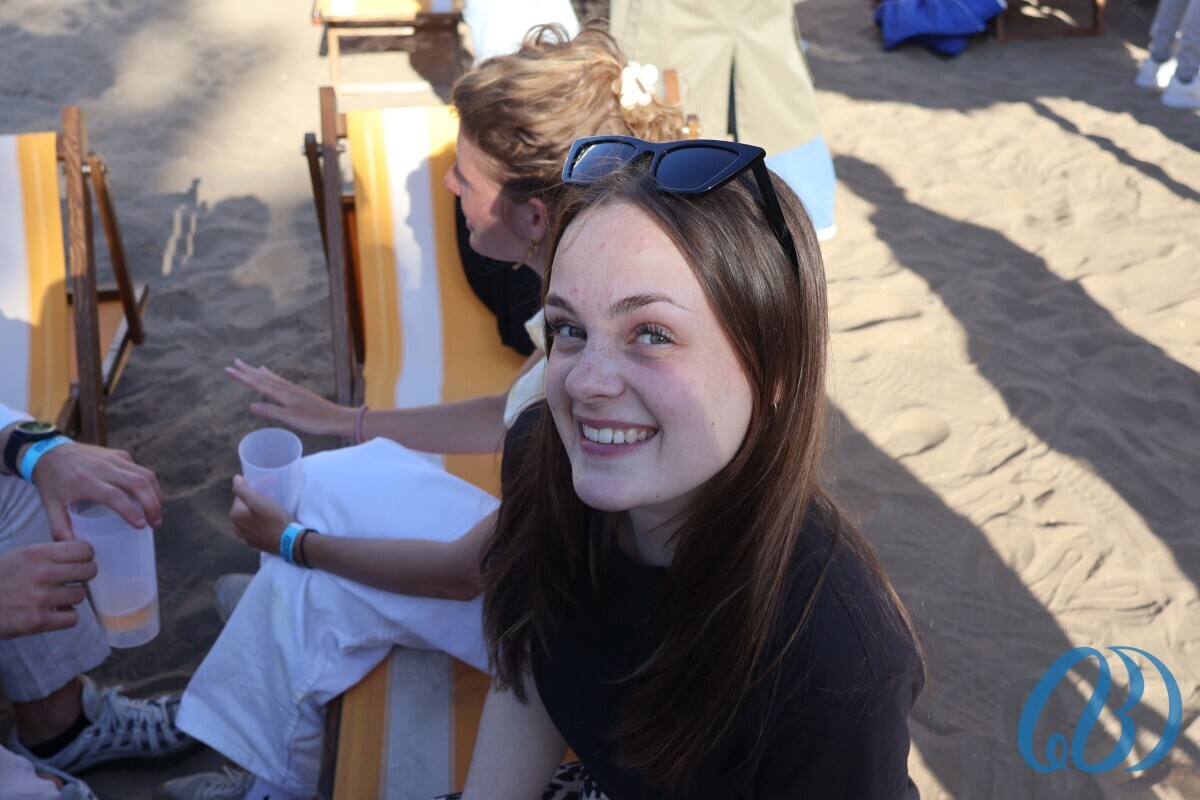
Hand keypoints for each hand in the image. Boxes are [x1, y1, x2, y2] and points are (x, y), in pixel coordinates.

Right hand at [0, 542, 96, 637]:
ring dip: (70, 598)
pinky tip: (52, 613)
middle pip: (89, 571)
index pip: (85, 550)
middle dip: (81, 576)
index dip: (84, 557)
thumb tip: (83, 555)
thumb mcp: (19, 557)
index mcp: (37, 554)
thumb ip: (49, 555)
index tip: (77, 562)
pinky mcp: (38, 621)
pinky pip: (72, 618)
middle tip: (69, 581)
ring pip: (80, 595)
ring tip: (55, 598)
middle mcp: (42, 573)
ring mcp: (41, 598)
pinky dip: (64, 617)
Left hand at [33, 442, 162, 540]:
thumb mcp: (51, 507)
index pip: (115, 495)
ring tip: (156, 513)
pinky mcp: (120, 455)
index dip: (131, 510)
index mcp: (85, 481)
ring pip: (146, 474)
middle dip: (153, 504)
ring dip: (156, 495)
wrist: (50, 452)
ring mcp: (114, 459)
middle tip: (155, 524)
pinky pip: (141, 470)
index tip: (141, 526)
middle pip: (138, 483)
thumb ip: (61, 530)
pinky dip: (149, 485)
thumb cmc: (52, 483)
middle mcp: (103, 468)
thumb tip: (78, 549)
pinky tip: (147, 498)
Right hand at [226, 359, 354, 436]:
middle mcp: (287, 389)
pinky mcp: (299, 394)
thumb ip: (272, 412)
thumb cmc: (316, 421)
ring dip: (258, 373)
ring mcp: (294, 390)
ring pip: (272, 379)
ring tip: (249, 366)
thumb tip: (250, 406)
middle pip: (263, 378)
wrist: (338, 419)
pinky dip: (272, 377)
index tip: (227, 369)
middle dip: (247, 371)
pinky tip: (272, 376)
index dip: (242, 377)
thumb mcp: (291, 419)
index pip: (258, 384)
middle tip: (233, 362)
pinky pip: (280, 382)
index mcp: (283, 394)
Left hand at [229, 475, 291, 554]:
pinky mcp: (256, 543)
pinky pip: (255, 528)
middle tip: (272, 495)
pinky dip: (261, 522)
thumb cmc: (274, 519)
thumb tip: (235, 479)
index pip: (241, 495)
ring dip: (258, 510)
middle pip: (245, 507)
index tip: (268, 486)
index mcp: (235, 515)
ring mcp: (246, 537)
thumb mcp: (258, 501)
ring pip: (250, 517)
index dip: (254, 488)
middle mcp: (237, 527)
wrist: (289, 541)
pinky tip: (271, 521)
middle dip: (256, 499)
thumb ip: (243, 489)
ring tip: (273, 508)